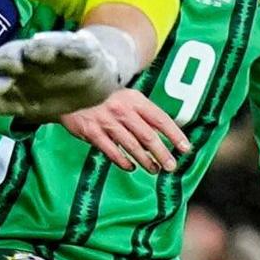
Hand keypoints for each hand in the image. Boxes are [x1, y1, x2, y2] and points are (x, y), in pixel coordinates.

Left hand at [0, 27, 136, 120]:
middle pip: (16, 54)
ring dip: (38, 48)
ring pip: (44, 46)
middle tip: (1, 63)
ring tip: (33, 51)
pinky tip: (69, 47)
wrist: (87, 82)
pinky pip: (77, 46)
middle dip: (8, 59)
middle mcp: (30, 57)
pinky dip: (73, 46)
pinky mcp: (80, 50)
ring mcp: (55, 52)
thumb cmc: (47, 90)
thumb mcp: (21, 102)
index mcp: (13, 69)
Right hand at [59, 88, 190, 171]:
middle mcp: (123, 110)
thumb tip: (162, 132)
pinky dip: (123, 161)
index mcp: (135, 100)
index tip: (186, 148)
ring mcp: (107, 122)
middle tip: (171, 166)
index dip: (175, 134)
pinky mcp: (92, 132)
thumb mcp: (126, 96)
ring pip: (131, 146)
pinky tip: (131, 167)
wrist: (73, 90)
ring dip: (145, 160)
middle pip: (148, 135)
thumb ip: (142, 112)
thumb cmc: (104, 96)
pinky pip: (111, 151)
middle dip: (162, 153)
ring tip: (154, 170)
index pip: (160, 118)